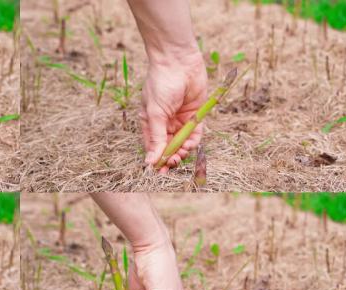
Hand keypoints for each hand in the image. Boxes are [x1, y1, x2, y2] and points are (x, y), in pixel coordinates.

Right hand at [141, 52, 206, 172]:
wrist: (178, 62)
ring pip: (182, 143)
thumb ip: (156, 138)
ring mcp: (180, 119)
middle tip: (173, 163)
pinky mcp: (195, 114)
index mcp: (150, 123)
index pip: (153, 147)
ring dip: (182, 151)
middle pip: (169, 147)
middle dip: (171, 157)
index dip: (157, 159)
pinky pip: (195, 133)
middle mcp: (165, 123)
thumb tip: (150, 162)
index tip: (160, 171)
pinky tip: (190, 144)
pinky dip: (193, 141)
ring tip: (182, 153)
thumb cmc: (161, 84)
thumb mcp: (155, 113)